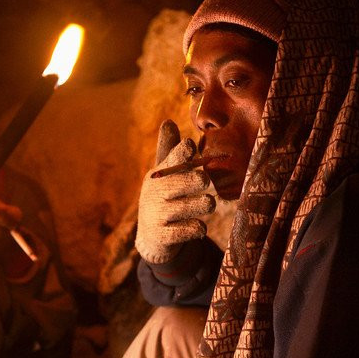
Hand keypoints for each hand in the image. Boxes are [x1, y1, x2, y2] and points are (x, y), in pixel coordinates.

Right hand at [135, 119, 214, 263]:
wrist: (151, 236)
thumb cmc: (163, 196)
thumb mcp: (163, 173)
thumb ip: (169, 150)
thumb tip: (168, 121)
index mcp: (159, 173)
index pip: (171, 158)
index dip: (182, 152)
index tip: (190, 147)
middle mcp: (157, 192)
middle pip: (185, 181)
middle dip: (199, 180)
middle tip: (205, 183)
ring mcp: (159, 214)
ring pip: (193, 205)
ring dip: (205, 204)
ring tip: (207, 204)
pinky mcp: (165, 235)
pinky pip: (190, 229)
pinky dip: (198, 228)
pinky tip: (199, 226)